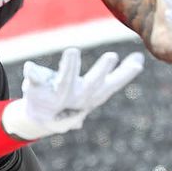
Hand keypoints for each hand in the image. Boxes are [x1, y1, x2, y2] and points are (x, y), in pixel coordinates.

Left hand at [1, 47, 144, 140]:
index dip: (124, 74)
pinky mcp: (38, 92)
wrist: (42, 119)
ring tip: (73, 50)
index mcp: (92, 96)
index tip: (137, 62)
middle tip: (111, 55)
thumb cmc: (75, 100)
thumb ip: (118, 74)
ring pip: (64, 82)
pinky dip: (32, 73)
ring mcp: (56, 96)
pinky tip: (30, 66)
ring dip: (69, 67)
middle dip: (101, 71)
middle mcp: (76, 97)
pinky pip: (35, 80)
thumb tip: (141, 58)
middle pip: (91, 85)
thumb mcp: (98, 90)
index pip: (112, 85)